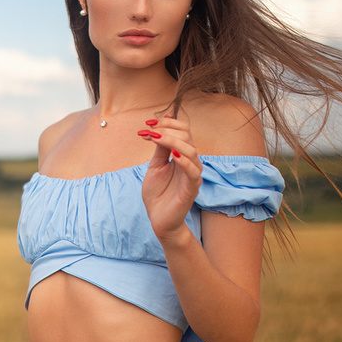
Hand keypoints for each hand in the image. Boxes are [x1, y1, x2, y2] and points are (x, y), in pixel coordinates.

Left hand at [137, 117, 202, 244]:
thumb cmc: (157, 193)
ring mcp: (192, 175)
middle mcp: (190, 162)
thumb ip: (160, 149)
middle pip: (187, 136)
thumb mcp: (155, 166)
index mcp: (182, 154)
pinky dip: (184, 161)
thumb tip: (158, 128)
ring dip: (172, 140)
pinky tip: (172, 155)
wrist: (159, 219)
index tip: (148, 123)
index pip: (183, 131)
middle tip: (149, 131)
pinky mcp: (192, 188)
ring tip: (155, 138)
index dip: (168, 123)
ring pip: (191, 150)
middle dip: (167, 129)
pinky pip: (193, 172)